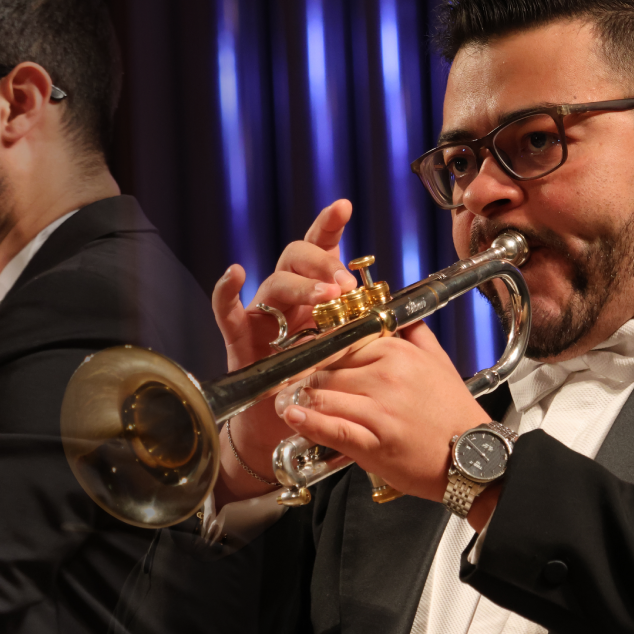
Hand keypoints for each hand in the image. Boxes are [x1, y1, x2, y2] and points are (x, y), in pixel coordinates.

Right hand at [208, 200, 361, 501]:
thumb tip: (407, 313)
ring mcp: (263, 316)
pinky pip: (227, 311)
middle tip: (345, 283)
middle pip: (296, 259)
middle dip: (322, 264)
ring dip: (300, 284)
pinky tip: (235, 274)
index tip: (343, 207)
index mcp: (316, 297)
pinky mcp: (240, 339)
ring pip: (274, 282)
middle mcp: (288, 299)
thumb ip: (370, 331)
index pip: (321, 251)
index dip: (329, 227)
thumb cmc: (321, 389)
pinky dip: (227, 292)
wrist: (287, 426)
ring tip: (326, 295)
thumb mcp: (353, 355)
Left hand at [277, 323, 491, 518]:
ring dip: (300, 399)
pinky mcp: (375, 442)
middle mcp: (386, 376)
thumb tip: (396, 313)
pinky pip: (332, 427)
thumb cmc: (453, 413)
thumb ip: (414, 333)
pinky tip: (294, 416)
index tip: (305, 359)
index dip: (320, 353)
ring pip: (323, 395)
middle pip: (326, 369)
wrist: (475, 456)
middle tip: (292, 385)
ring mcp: (379, 409)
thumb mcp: (439, 362)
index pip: (341, 344)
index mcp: (397, 352)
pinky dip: (308, 421)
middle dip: (307, 378)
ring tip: (286, 401)